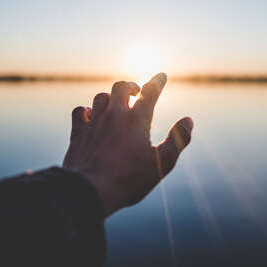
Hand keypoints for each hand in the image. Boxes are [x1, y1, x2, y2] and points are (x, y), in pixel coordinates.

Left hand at [63, 73, 192, 216]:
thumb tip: (188, 120)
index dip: (157, 81)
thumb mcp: (162, 163)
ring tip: (115, 105)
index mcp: (137, 119)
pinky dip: (87, 110)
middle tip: (136, 92)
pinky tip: (90, 116)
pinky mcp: (78, 133)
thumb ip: (178, 140)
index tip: (161, 76)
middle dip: (131, 86)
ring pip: (100, 97)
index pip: (150, 91)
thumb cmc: (129, 179)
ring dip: (110, 98)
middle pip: (121, 87)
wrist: (89, 190)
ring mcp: (94, 122)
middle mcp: (114, 115)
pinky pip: (80, 111)